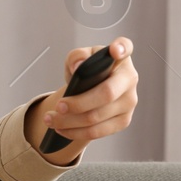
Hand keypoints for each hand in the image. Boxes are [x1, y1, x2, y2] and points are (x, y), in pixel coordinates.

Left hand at [36, 37, 138, 153]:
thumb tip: (78, 65)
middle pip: (105, 94)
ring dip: (69, 121)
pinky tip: (61, 128)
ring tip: (51, 119)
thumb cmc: (88, 71)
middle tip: (59, 106)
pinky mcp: (123, 121)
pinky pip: (97, 132)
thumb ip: (77, 56)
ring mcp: (129, 101)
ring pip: (97, 117)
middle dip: (78, 103)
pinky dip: (76, 132)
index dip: (121, 48)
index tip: (115, 50)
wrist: (93, 90)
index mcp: (120, 58)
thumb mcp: (79, 59)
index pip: (125, 48)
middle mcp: (129, 78)